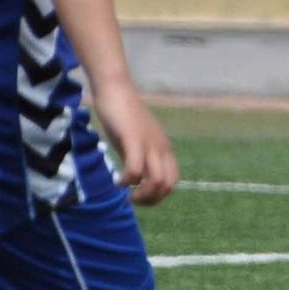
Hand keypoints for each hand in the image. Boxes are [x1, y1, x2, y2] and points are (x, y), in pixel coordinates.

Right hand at [92, 81, 178, 204]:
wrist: (115, 90)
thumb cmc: (123, 116)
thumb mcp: (136, 141)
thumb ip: (140, 157)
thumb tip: (137, 178)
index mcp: (164, 149)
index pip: (173, 181)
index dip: (158, 195)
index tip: (140, 196)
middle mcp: (161, 148)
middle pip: (167, 185)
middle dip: (151, 199)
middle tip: (132, 199)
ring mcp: (149, 143)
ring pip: (156, 180)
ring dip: (142, 195)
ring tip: (127, 194)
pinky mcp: (133, 138)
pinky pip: (136, 168)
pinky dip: (128, 181)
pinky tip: (118, 182)